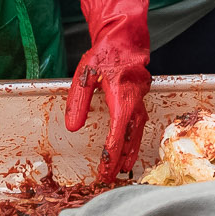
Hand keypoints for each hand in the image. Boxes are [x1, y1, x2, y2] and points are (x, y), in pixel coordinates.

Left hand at [66, 37, 151, 182]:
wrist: (125, 37)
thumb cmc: (105, 54)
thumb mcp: (85, 76)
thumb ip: (78, 102)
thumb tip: (73, 128)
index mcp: (122, 100)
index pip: (117, 136)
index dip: (110, 158)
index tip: (105, 172)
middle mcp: (135, 103)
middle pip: (130, 139)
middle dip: (121, 160)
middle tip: (113, 178)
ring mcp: (141, 100)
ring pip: (137, 132)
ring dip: (130, 150)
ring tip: (124, 168)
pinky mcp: (141, 97)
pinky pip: (140, 124)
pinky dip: (134, 138)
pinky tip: (130, 144)